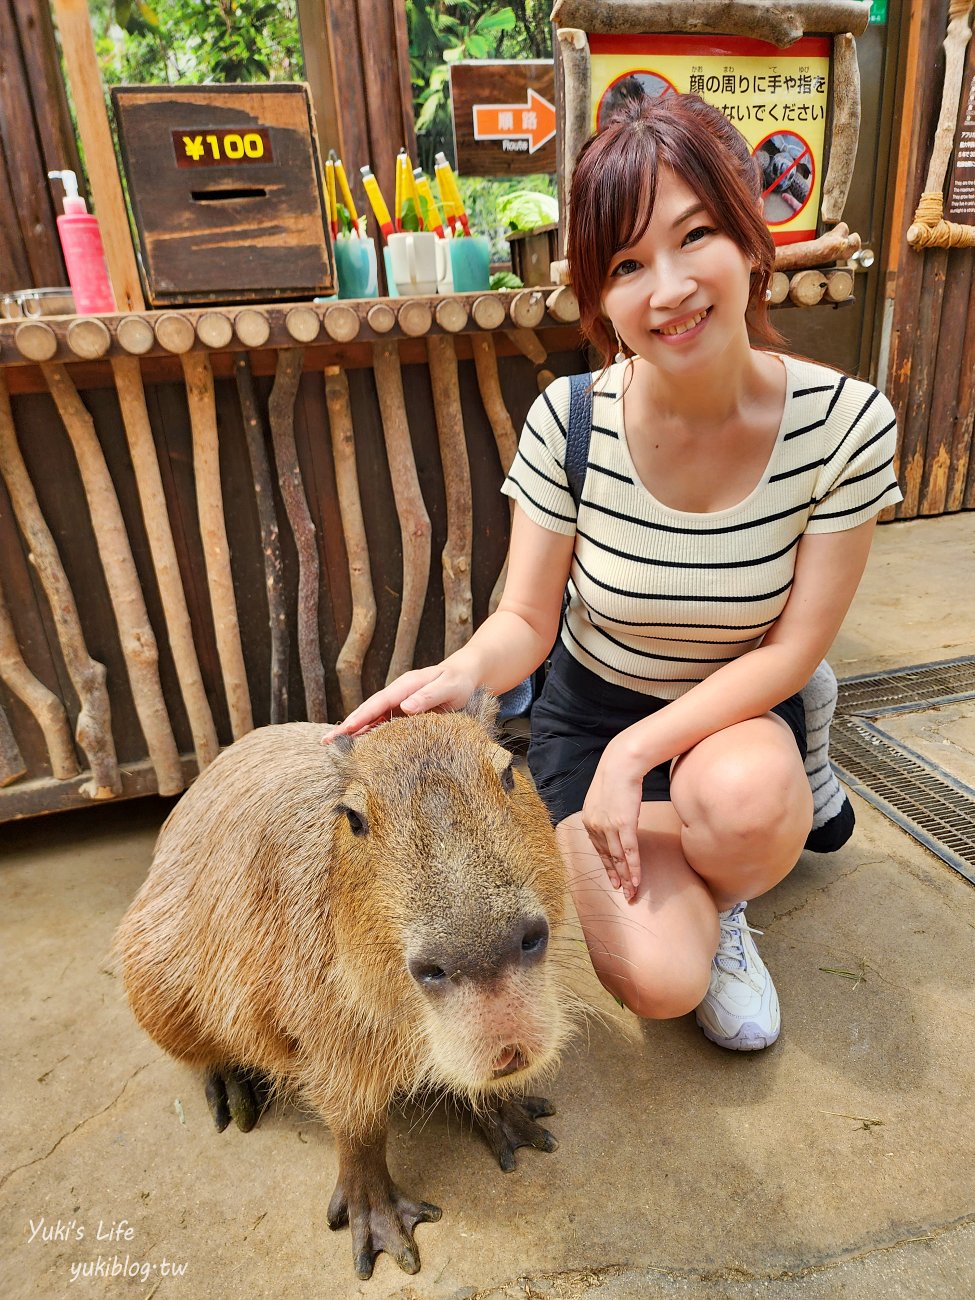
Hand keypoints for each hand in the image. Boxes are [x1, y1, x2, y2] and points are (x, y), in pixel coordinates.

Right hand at [322, 662, 477, 742]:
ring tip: (334, 748)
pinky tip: (360, 747)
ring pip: (373, 720)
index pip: (378, 703)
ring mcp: (399, 704)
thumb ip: (428, 696)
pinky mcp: (404, 715)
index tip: (345, 730)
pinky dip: (370, 735)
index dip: (361, 717)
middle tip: (326, 743)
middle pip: (368, 711)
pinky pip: (384, 726)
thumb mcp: (449, 686)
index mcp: (406, 686)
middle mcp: (398, 695)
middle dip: (347, 726)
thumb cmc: (459, 681)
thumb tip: (405, 707)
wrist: (468, 675)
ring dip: (354, 733)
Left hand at [581, 741, 644, 901]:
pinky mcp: (623, 825)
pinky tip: (636, 880)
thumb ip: (605, 813)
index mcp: (588, 820)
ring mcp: (608, 827)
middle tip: (624, 894)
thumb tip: (614, 822)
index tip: (614, 880)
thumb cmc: (616, 776)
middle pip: (608, 857)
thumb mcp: (604, 797)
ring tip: (632, 893)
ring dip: (626, 878)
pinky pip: (629, 852)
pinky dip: (633, 869)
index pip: (599, 849)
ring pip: (618, 858)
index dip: (608, 866)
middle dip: (616, 877)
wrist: (622, 763)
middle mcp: (595, 826)